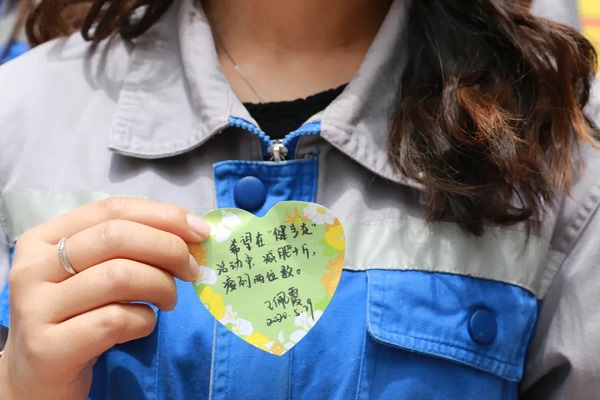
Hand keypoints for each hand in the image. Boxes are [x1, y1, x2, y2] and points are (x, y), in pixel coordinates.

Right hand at [0, 198, 208, 398]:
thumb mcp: (95, 272)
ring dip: (161, 286)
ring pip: (119, 276)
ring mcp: (35, 308)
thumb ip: (131, 246)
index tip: (199, 231)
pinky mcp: (48, 348)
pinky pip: (115, 320)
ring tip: (168, 301)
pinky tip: (143, 324)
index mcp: (44, 239)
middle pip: (116, 237)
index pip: (111, 209)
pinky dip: (144, 320)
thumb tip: (193, 230)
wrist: (37, 376)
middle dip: (168, 249)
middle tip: (191, 270)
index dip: (163, 216)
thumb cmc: (78, 315)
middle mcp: (32, 267)